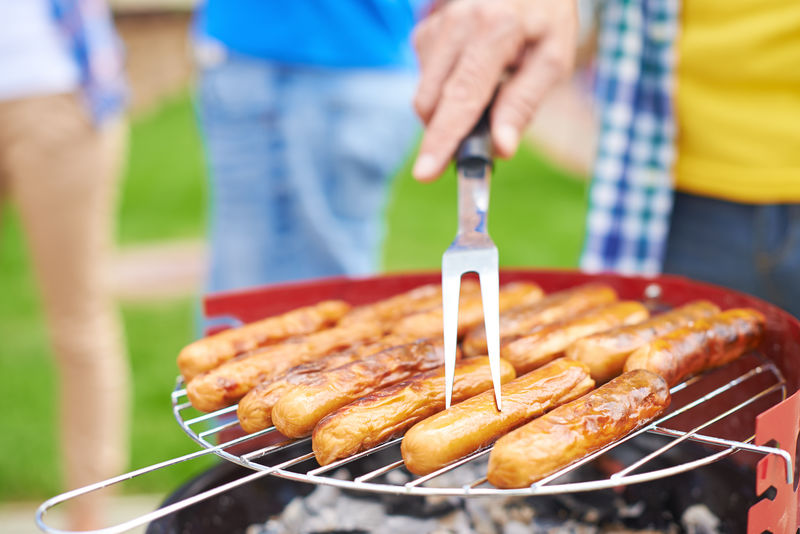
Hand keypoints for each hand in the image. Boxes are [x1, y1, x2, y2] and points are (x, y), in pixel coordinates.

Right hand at [411, 0, 577, 180]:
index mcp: (495, 30)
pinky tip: (470, 71)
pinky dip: (444, 89)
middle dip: (445, 132)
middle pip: (432, 101)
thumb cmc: (545, 20)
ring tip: (486, 87)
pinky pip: (426, 78)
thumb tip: (502, 148)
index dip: (442, 139)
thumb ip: (524, 103)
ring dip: (448, 109)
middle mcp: (459, 23)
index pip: (462, 96)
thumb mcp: (553, 59)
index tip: (424, 173)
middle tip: (476, 140)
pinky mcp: (426, 29)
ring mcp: (438, 24)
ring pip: (425, 94)